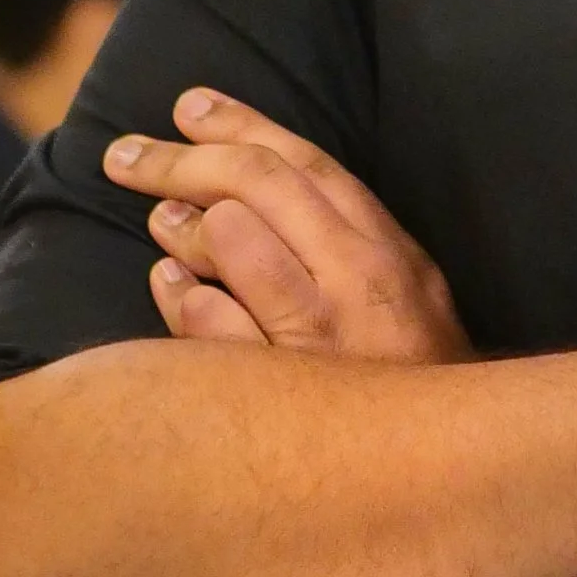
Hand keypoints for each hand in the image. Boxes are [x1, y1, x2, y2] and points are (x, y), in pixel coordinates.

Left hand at [103, 91, 470, 365]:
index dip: (242, 124)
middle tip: (126, 154)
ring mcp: (320, 334)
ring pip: (233, 240)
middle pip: (259, 184)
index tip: (189, 106)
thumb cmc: (415, 381)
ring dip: (181, 223)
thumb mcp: (409, 298)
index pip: (308, 164)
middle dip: (182, 158)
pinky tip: (167, 283)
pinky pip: (211, 322)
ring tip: (158, 221)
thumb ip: (350, 243)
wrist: (451, 470)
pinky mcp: (283, 389)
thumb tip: (260, 198)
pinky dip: (179, 294)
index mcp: (388, 250)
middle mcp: (358, 279)